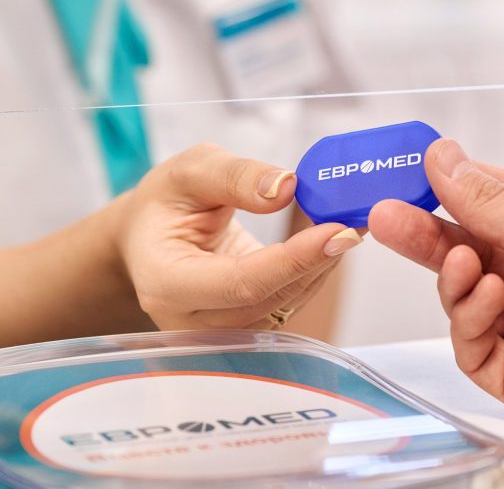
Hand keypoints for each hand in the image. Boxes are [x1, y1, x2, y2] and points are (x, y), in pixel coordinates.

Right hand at [116, 143, 361, 330]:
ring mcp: (215, 333)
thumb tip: (287, 188)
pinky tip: (329, 242)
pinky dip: (311, 274)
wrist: (148, 236)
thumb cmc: (165, 203)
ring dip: (319, 268)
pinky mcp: (240, 329)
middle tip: (355, 222)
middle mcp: (189, 321)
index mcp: (166, 283)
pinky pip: (285, 306)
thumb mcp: (190, 170)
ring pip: (282, 308)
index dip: (292, 260)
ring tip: (347, 224)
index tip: (335, 231)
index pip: (239, 283)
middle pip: (266, 301)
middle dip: (315, 262)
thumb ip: (235, 176)